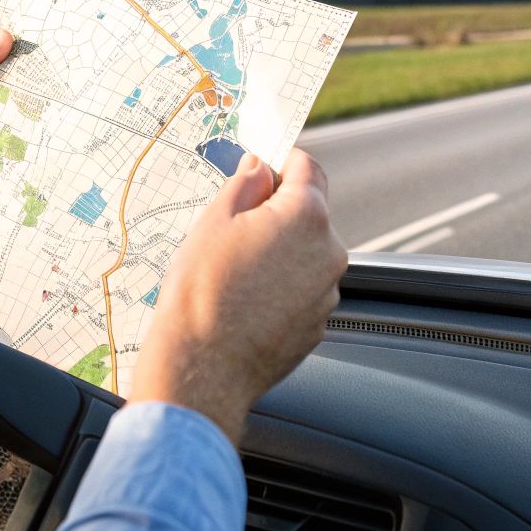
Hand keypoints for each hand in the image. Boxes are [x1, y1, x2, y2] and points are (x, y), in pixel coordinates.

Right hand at [127, 149, 345, 443]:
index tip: (263, 166)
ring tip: (236, 273)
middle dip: (277, 213)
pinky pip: (302, 290)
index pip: (308, 168)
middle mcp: (329, 252)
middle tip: (234, 229)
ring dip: (280, 253)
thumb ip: (246, 183)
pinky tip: (247, 300)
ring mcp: (327, 292)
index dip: (282, 162)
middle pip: (309, 214)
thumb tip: (260, 166)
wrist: (201, 368)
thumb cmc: (201, 294)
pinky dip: (281, 288)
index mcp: (306, 216)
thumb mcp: (214, 221)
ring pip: (305, 254)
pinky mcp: (318, 324)